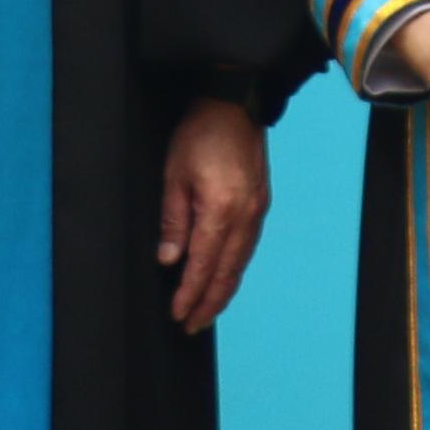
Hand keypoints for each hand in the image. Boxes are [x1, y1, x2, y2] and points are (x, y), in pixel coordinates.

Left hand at [157, 97, 269, 330]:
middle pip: (227, 273)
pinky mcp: (261, 204)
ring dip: (223, 291)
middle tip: (191, 326)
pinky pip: (248, 247)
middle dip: (209, 304)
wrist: (235, 103)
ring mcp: (257, 211)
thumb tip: (168, 261)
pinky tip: (224, 277)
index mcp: (221, 210)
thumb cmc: (200, 133)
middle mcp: (246, 216)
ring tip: (206, 310)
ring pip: (240, 264)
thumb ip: (173, 222)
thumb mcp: (174, 175)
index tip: (177, 315)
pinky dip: (234, 270)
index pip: (203, 265)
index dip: (189, 294)